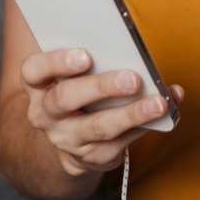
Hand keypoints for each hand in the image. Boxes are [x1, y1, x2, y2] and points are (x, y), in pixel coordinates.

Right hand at [21, 48, 184, 176]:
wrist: (70, 138)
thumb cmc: (78, 89)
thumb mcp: (72, 74)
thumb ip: (91, 58)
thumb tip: (130, 44)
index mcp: (38, 85)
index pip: (34, 71)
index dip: (57, 62)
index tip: (85, 56)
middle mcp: (46, 114)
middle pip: (66, 98)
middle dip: (101, 87)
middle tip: (132, 79)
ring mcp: (68, 139)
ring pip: (99, 126)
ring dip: (132, 114)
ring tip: (158, 103)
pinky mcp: (92, 156)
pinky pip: (121, 142)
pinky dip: (147, 125)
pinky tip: (165, 112)